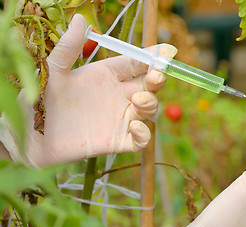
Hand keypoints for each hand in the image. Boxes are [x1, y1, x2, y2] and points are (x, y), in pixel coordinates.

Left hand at [0, 14, 176, 166]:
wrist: (30, 136)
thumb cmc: (39, 100)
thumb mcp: (54, 71)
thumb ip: (69, 46)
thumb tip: (81, 18)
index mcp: (107, 75)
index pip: (136, 63)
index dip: (153, 56)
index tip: (167, 51)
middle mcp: (118, 95)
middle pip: (149, 85)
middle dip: (158, 79)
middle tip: (157, 75)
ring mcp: (119, 118)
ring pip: (149, 110)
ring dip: (150, 104)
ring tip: (138, 100)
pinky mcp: (117, 141)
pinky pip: (140, 139)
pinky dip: (144, 134)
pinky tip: (134, 127)